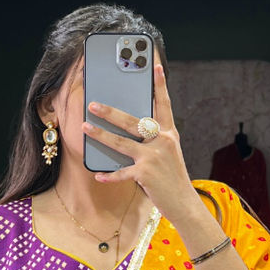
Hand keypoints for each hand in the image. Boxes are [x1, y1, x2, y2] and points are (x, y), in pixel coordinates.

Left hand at [82, 62, 200, 224]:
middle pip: (132, 121)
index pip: (163, 105)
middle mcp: (162, 141)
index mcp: (169, 134)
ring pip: (121, 142)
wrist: (184, 203)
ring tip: (84, 127)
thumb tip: (129, 132)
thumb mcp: (168, 154)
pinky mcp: (145, 174)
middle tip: (93, 104)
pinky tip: (97, 174)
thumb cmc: (173, 178)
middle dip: (110, 112)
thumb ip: (154, 141)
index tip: (154, 66)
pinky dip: (109, 175)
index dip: (159, 85)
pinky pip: (121, 172)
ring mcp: (153, 157)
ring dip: (100, 134)